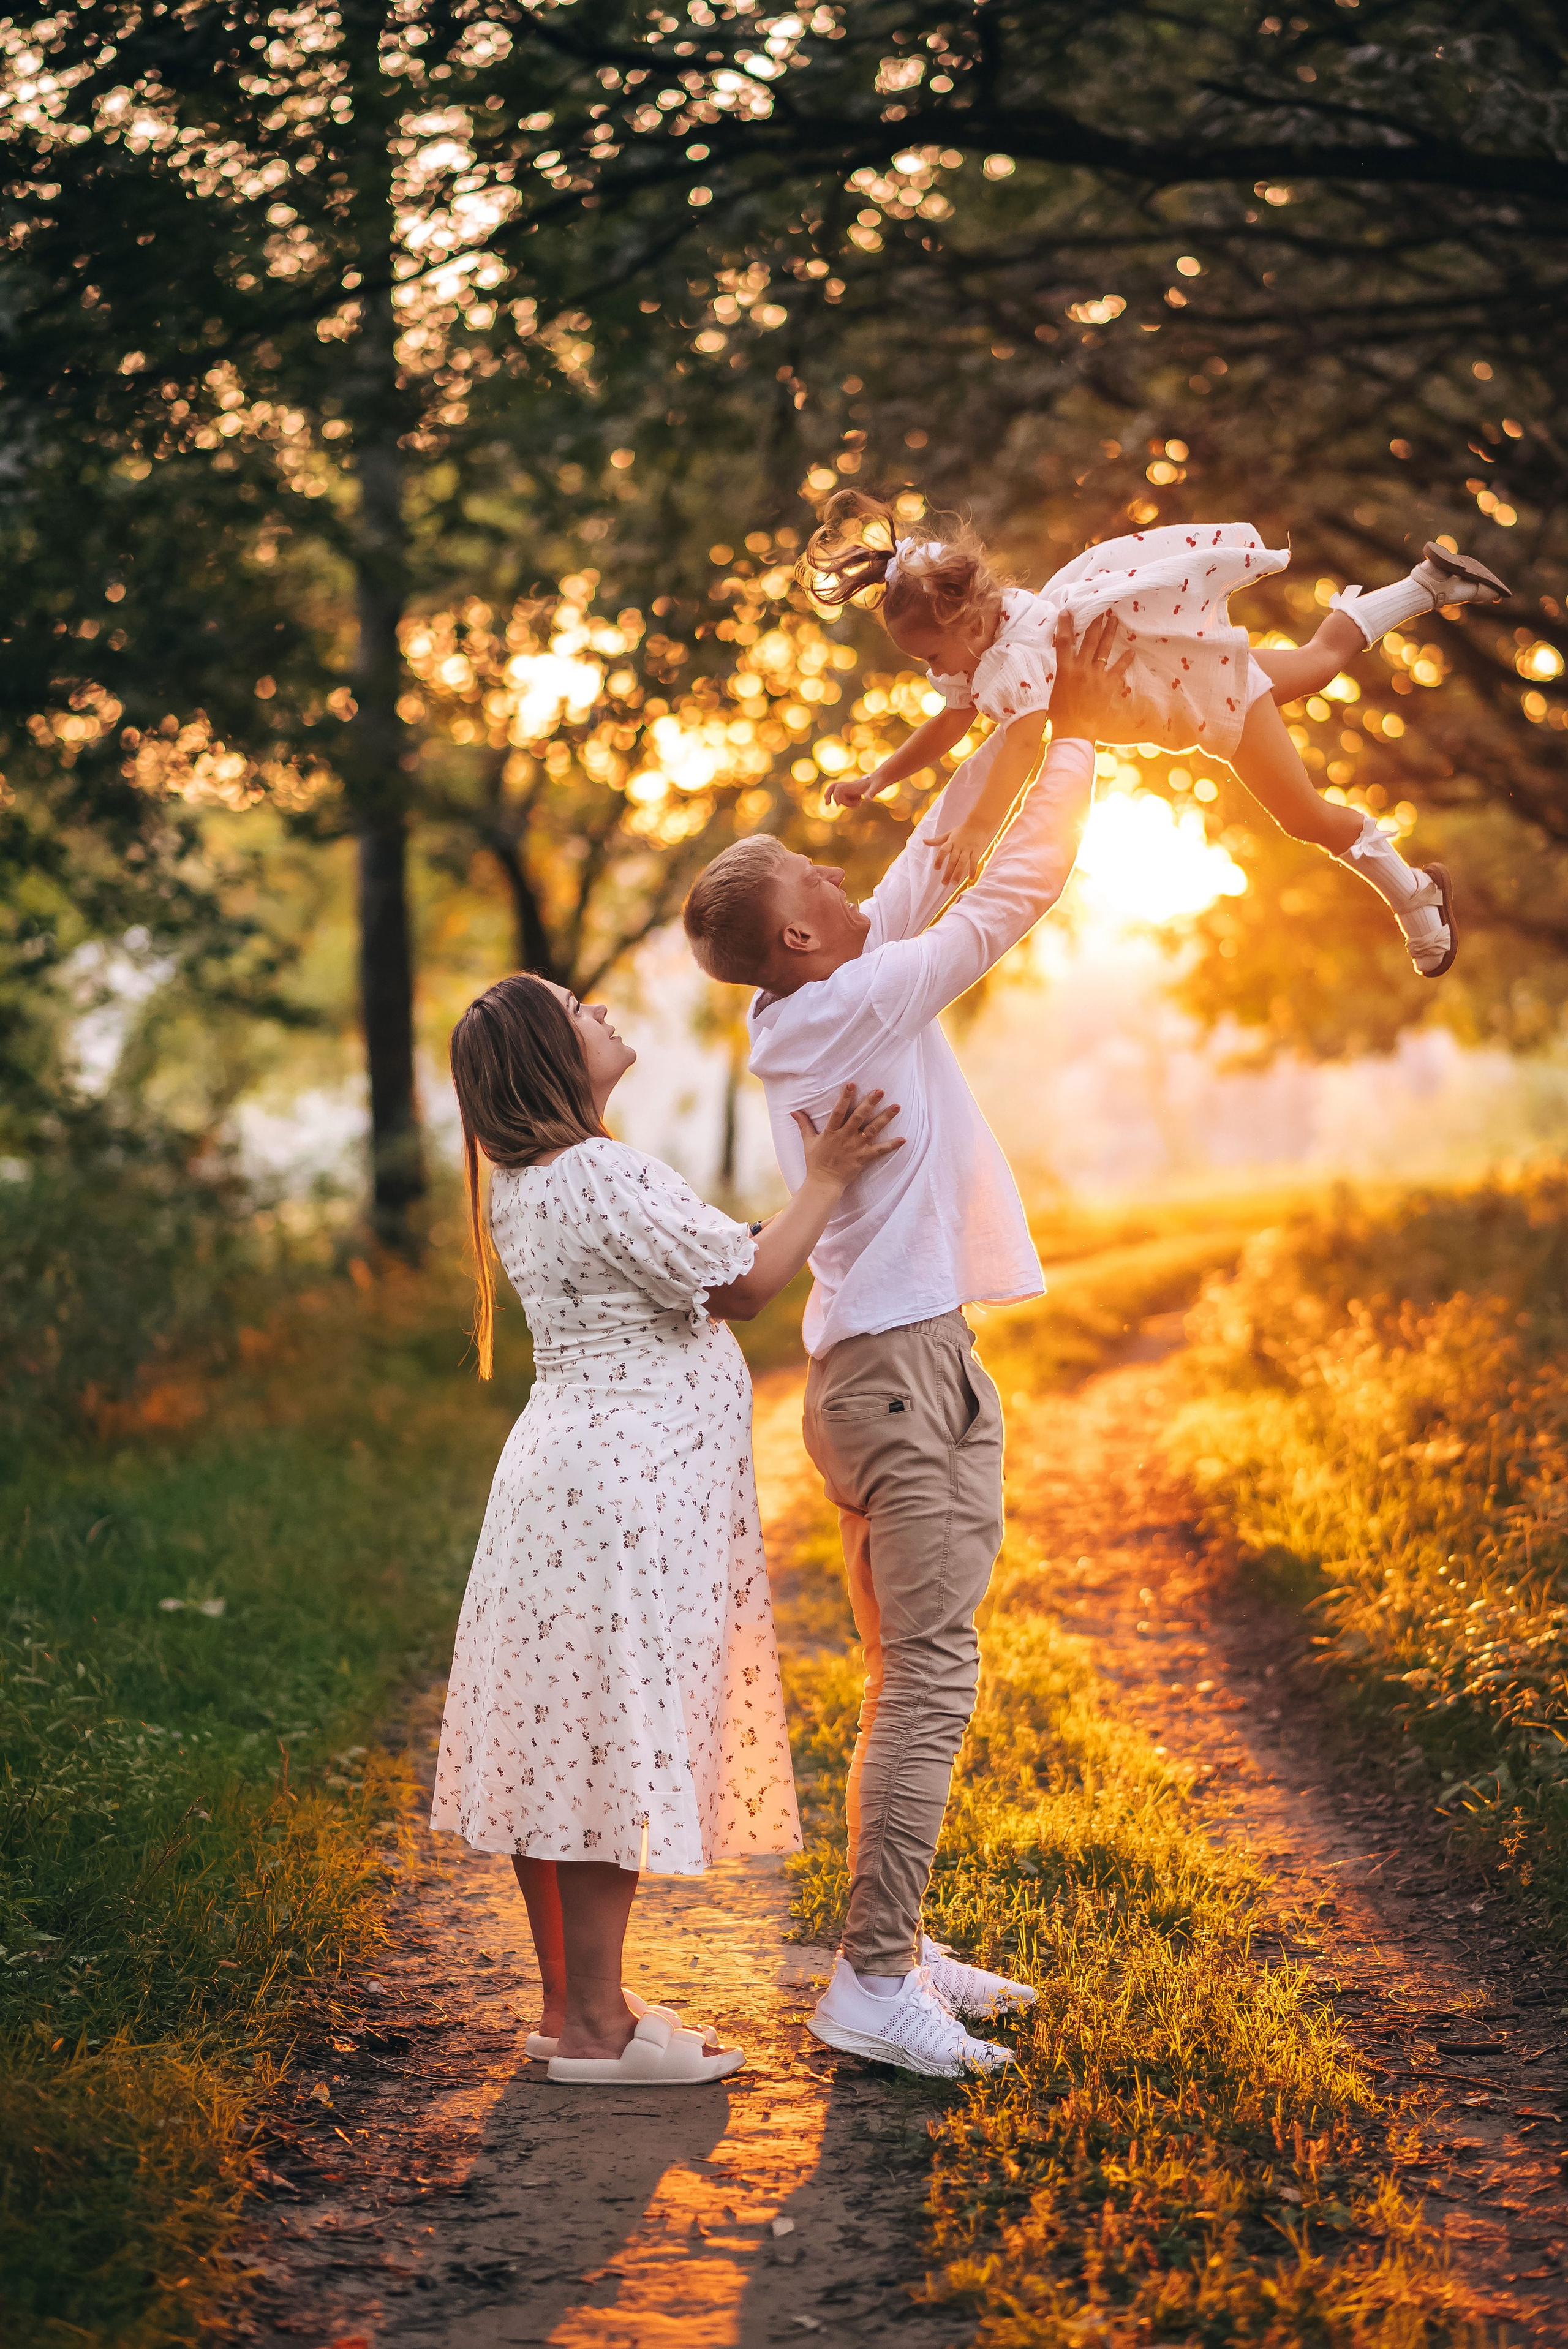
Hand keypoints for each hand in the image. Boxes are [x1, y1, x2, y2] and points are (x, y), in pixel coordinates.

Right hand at [791, 1084, 904, 1189]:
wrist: (823, 1183)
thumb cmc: (815, 1162)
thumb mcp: (808, 1141)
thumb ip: (804, 1124)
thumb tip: (794, 1111)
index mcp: (831, 1131)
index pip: (838, 1111)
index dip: (845, 1098)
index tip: (851, 1085)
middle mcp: (845, 1137)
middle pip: (859, 1117)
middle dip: (870, 1103)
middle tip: (880, 1091)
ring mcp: (856, 1147)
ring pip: (872, 1130)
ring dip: (885, 1118)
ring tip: (896, 1107)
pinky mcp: (863, 1158)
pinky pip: (880, 1151)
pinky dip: (892, 1145)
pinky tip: (903, 1139)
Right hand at [824, 766, 889, 808]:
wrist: (883, 776)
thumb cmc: (880, 781)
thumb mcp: (877, 788)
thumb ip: (871, 793)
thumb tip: (867, 799)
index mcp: (852, 786)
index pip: (838, 790)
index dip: (837, 798)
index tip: (839, 805)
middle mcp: (850, 785)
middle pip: (833, 788)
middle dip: (828, 794)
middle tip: (827, 804)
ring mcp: (852, 787)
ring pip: (840, 793)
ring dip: (843, 800)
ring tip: (858, 803)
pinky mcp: (856, 790)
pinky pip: (845, 794)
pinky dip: (845, 799)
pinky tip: (858, 802)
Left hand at [925, 812, 987, 890]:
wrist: (978, 823)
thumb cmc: (962, 830)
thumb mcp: (949, 834)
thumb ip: (937, 840)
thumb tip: (924, 841)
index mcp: (951, 842)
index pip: (943, 850)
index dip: (939, 859)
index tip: (936, 869)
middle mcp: (959, 846)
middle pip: (952, 860)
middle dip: (948, 872)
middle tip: (944, 883)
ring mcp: (968, 848)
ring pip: (962, 862)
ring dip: (958, 873)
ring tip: (954, 883)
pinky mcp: (977, 850)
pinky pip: (974, 861)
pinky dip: (973, 869)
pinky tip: (971, 878)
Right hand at [1046, 608, 1135, 740]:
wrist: (1074, 732)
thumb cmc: (1058, 715)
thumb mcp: (1051, 691)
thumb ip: (1057, 674)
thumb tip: (1057, 661)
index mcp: (1065, 670)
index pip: (1064, 642)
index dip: (1065, 625)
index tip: (1068, 610)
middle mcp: (1081, 669)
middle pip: (1089, 640)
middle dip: (1095, 622)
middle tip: (1101, 607)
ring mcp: (1096, 676)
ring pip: (1104, 649)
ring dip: (1110, 633)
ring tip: (1115, 619)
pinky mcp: (1108, 686)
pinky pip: (1118, 670)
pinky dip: (1125, 660)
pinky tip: (1132, 651)